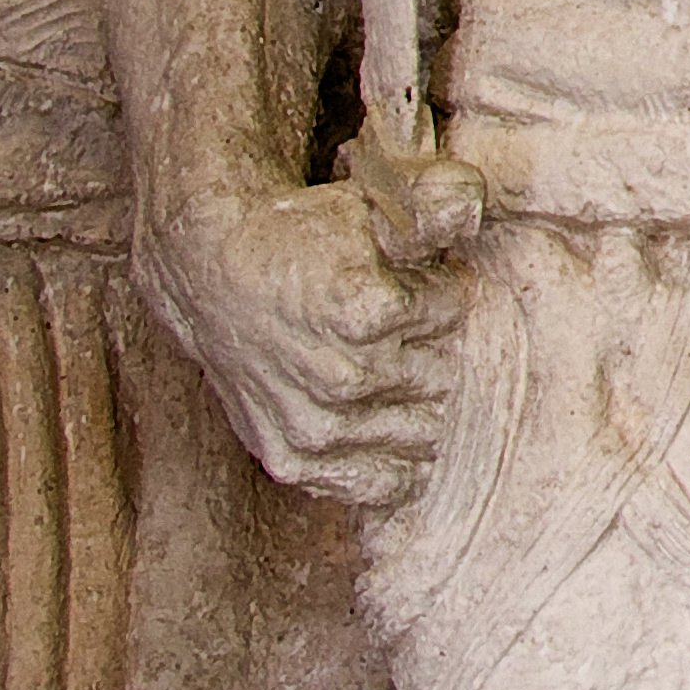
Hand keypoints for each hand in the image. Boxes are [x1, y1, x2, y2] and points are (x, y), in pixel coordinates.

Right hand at [134, 179, 457, 504]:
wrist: (216, 277)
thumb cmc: (301, 238)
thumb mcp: (368, 205)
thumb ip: (430, 204)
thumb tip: (473, 209)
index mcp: (365, 314)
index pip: (453, 309)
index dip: (439, 286)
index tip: (409, 277)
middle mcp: (341, 378)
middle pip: (440, 374)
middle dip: (428, 347)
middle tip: (389, 326)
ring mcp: (315, 426)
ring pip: (420, 433)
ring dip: (413, 404)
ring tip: (374, 365)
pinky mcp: (290, 458)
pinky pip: (372, 484)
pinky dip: (390, 468)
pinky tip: (388, 439)